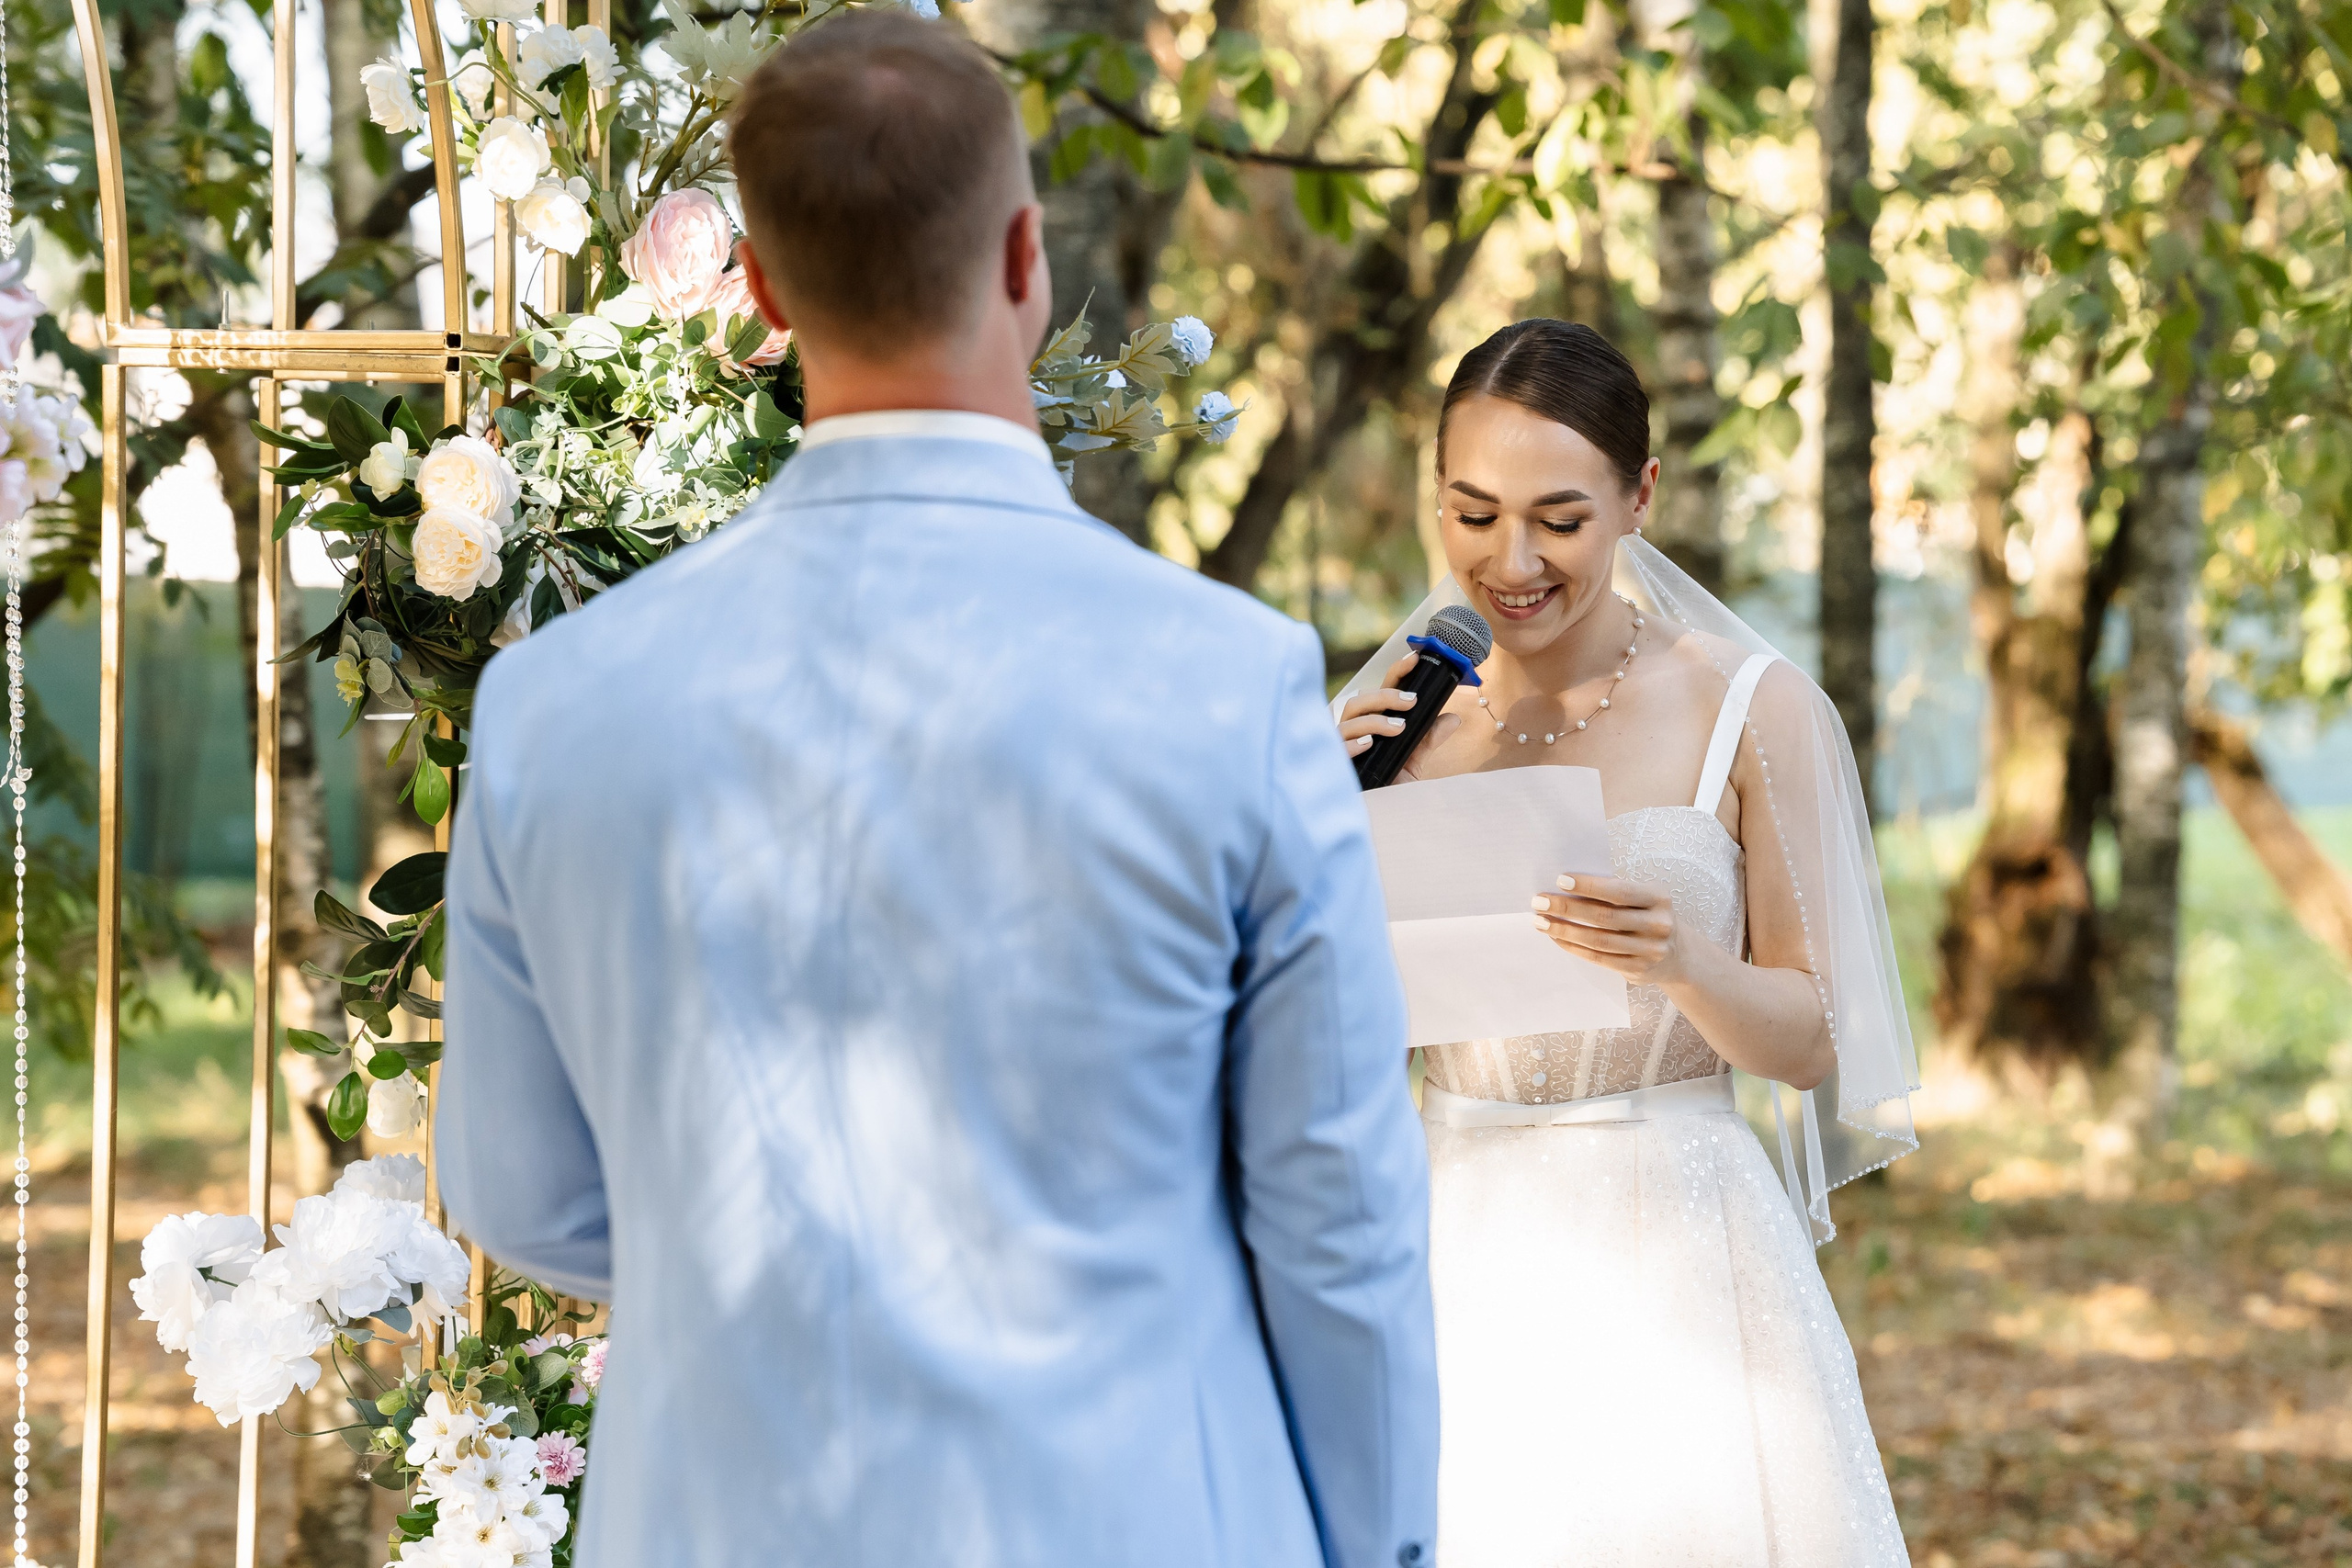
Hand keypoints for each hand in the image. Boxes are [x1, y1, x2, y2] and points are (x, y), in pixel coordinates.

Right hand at [1337, 653, 1461, 780]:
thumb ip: (1428, 740)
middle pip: (1361, 700)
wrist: (1374, 819)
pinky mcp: (1332, 764)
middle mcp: (1352, 730)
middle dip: (1386, 696)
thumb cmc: (1386, 785)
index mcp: (1371, 723)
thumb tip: (1454, 717)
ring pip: (1349, 719)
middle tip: (1412, 702)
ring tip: (1399, 729)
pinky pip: (1338, 747)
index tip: (1416, 658)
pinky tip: (1369, 745)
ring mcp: (1339, 746)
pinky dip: (1354, 743)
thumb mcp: (1412, 763)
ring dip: (1376, 720)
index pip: (1380, 690)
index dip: (1396, 672)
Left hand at [1531, 874, 1693, 985]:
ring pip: (1598, 940)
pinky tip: (1557, 937)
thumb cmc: (1648, 916)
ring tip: (1541, 921)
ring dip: (1564, 929)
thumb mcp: (1642, 898)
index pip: (1619, 891)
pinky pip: (1599, 958)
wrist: (1679, 954)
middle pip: (1604, 916)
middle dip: (1567, 908)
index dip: (1589, 886)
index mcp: (1659, 898)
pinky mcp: (1639, 969)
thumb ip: (1613, 893)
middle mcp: (1658, 924)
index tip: (1560, 880)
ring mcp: (1650, 950)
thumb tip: (1565, 887)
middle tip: (1540, 901)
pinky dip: (1574, 947)